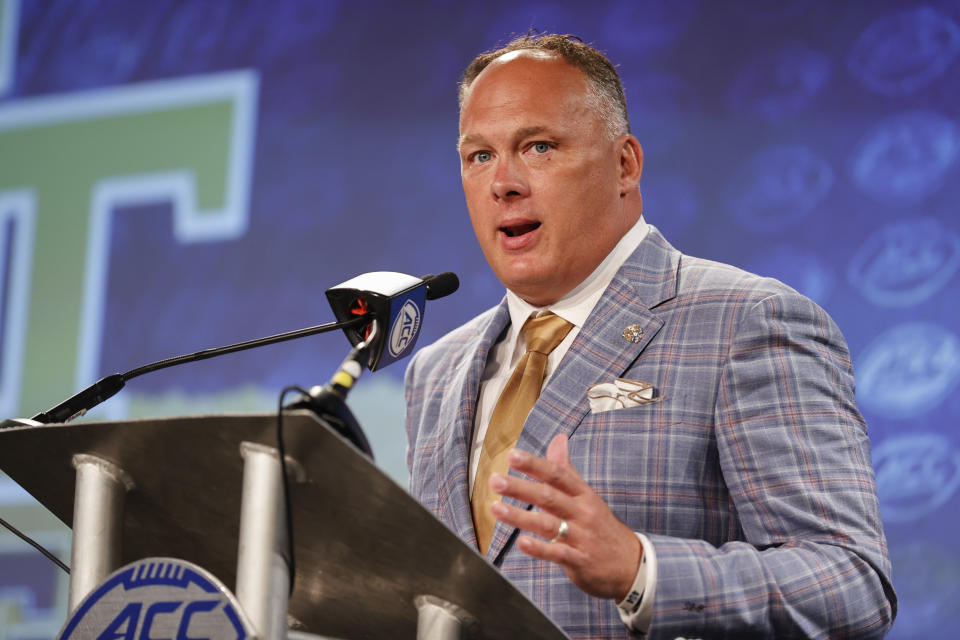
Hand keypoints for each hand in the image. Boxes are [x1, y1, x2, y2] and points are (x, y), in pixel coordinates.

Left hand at [489, 434, 641, 600]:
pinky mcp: (579, 561)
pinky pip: (557, 553)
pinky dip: (539, 548)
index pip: (557, 475)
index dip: (534, 464)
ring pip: (548, 524)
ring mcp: (581, 537)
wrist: (631, 564)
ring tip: (496, 509)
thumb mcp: (587, 495)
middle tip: (496, 480)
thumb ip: (567, 469)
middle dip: (520, 488)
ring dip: (520, 516)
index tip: (512, 455)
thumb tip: (558, 438)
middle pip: (549, 497)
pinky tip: (522, 542)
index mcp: (583, 494)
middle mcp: (582, 512)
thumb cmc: (601, 525)